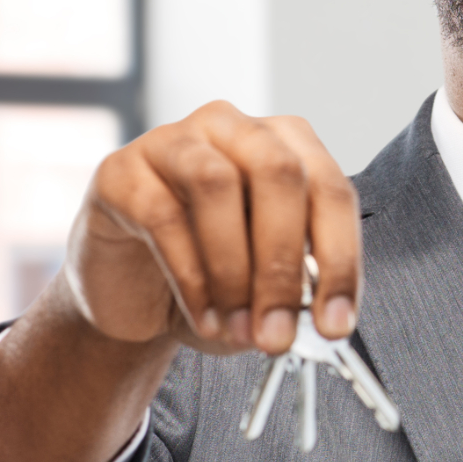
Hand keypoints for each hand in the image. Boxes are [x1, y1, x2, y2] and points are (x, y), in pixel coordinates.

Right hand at [62, 100, 360, 357]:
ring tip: (240, 329)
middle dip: (283, 264)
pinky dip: (192, 279)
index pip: (331, 189)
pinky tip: (205, 318)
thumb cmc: (213, 274)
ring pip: (216, 184)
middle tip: (278, 332)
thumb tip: (315, 318)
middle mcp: (234, 128)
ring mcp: (173, 141)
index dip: (340, 259)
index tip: (335, 322)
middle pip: (278, 173)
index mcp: (287, 145)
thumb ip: (297, 290)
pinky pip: (162, 216)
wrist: (132, 289)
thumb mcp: (268, 285)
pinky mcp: (121, 170)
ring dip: (234, 271)